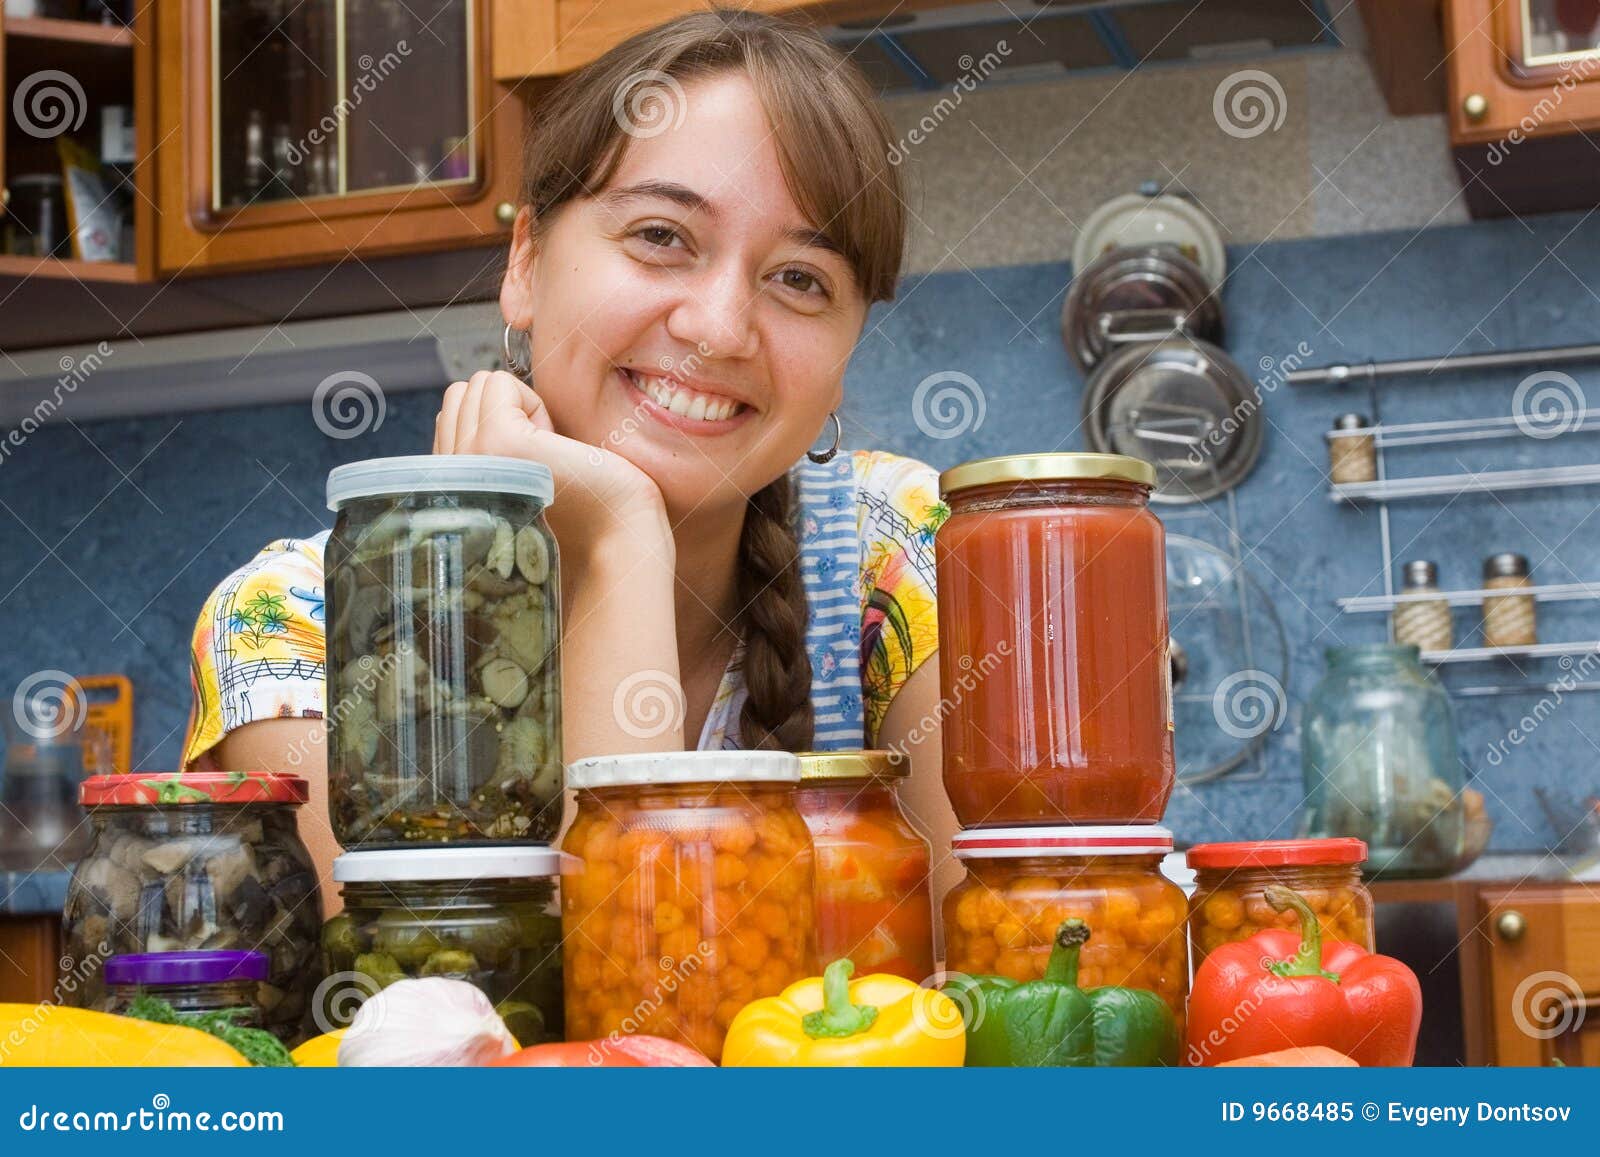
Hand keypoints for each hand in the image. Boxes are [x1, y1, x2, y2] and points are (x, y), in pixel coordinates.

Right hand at [434, 370, 670, 565]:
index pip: (450, 413)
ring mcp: (469, 459)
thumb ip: (482, 442)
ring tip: (547, 454)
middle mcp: (447, 476)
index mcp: (450, 485)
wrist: (614, 536)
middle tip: (540, 457)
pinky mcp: (498, 441)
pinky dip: (535, 405)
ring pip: (478, 385)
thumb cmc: (579, 504)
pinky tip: (554, 446)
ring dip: (520, 409)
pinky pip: (499, 384)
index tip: (529, 464)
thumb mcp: (514, 470)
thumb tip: (478, 392)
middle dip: (506, 411)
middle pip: (462, 394)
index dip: (499, 424)